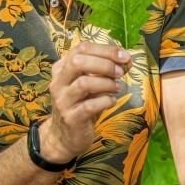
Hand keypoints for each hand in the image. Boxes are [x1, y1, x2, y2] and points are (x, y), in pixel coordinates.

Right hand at [39, 42, 130, 162]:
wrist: (64, 136)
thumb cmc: (80, 104)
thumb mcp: (87, 83)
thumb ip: (101, 70)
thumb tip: (125, 59)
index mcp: (62, 68)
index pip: (81, 48)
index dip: (105, 49)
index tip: (124, 56)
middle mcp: (59, 82)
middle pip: (78, 62)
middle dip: (104, 63)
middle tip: (121, 72)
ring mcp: (63, 101)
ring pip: (83, 83)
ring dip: (106, 83)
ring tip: (117, 87)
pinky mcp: (71, 118)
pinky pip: (89, 106)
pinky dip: (105, 101)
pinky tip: (111, 101)